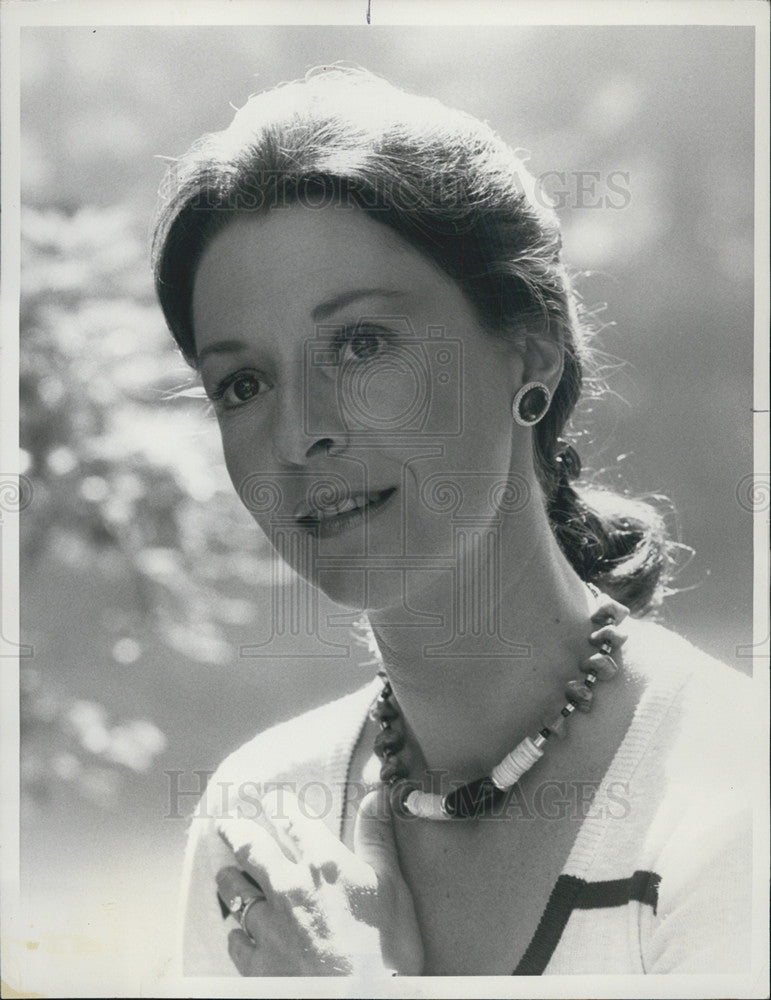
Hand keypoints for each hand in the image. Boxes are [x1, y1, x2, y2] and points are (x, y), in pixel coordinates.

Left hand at [215, 786, 423, 975]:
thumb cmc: (386, 949)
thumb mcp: (392, 885)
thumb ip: (377, 838)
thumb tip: (375, 795)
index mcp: (323, 863)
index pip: (294, 822)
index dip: (279, 806)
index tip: (269, 799)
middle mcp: (289, 887)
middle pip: (252, 849)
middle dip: (237, 831)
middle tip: (226, 822)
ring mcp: (269, 926)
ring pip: (236, 892)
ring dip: (229, 879)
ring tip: (223, 871)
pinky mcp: (258, 963)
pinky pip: (236, 941)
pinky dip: (235, 933)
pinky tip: (235, 932)